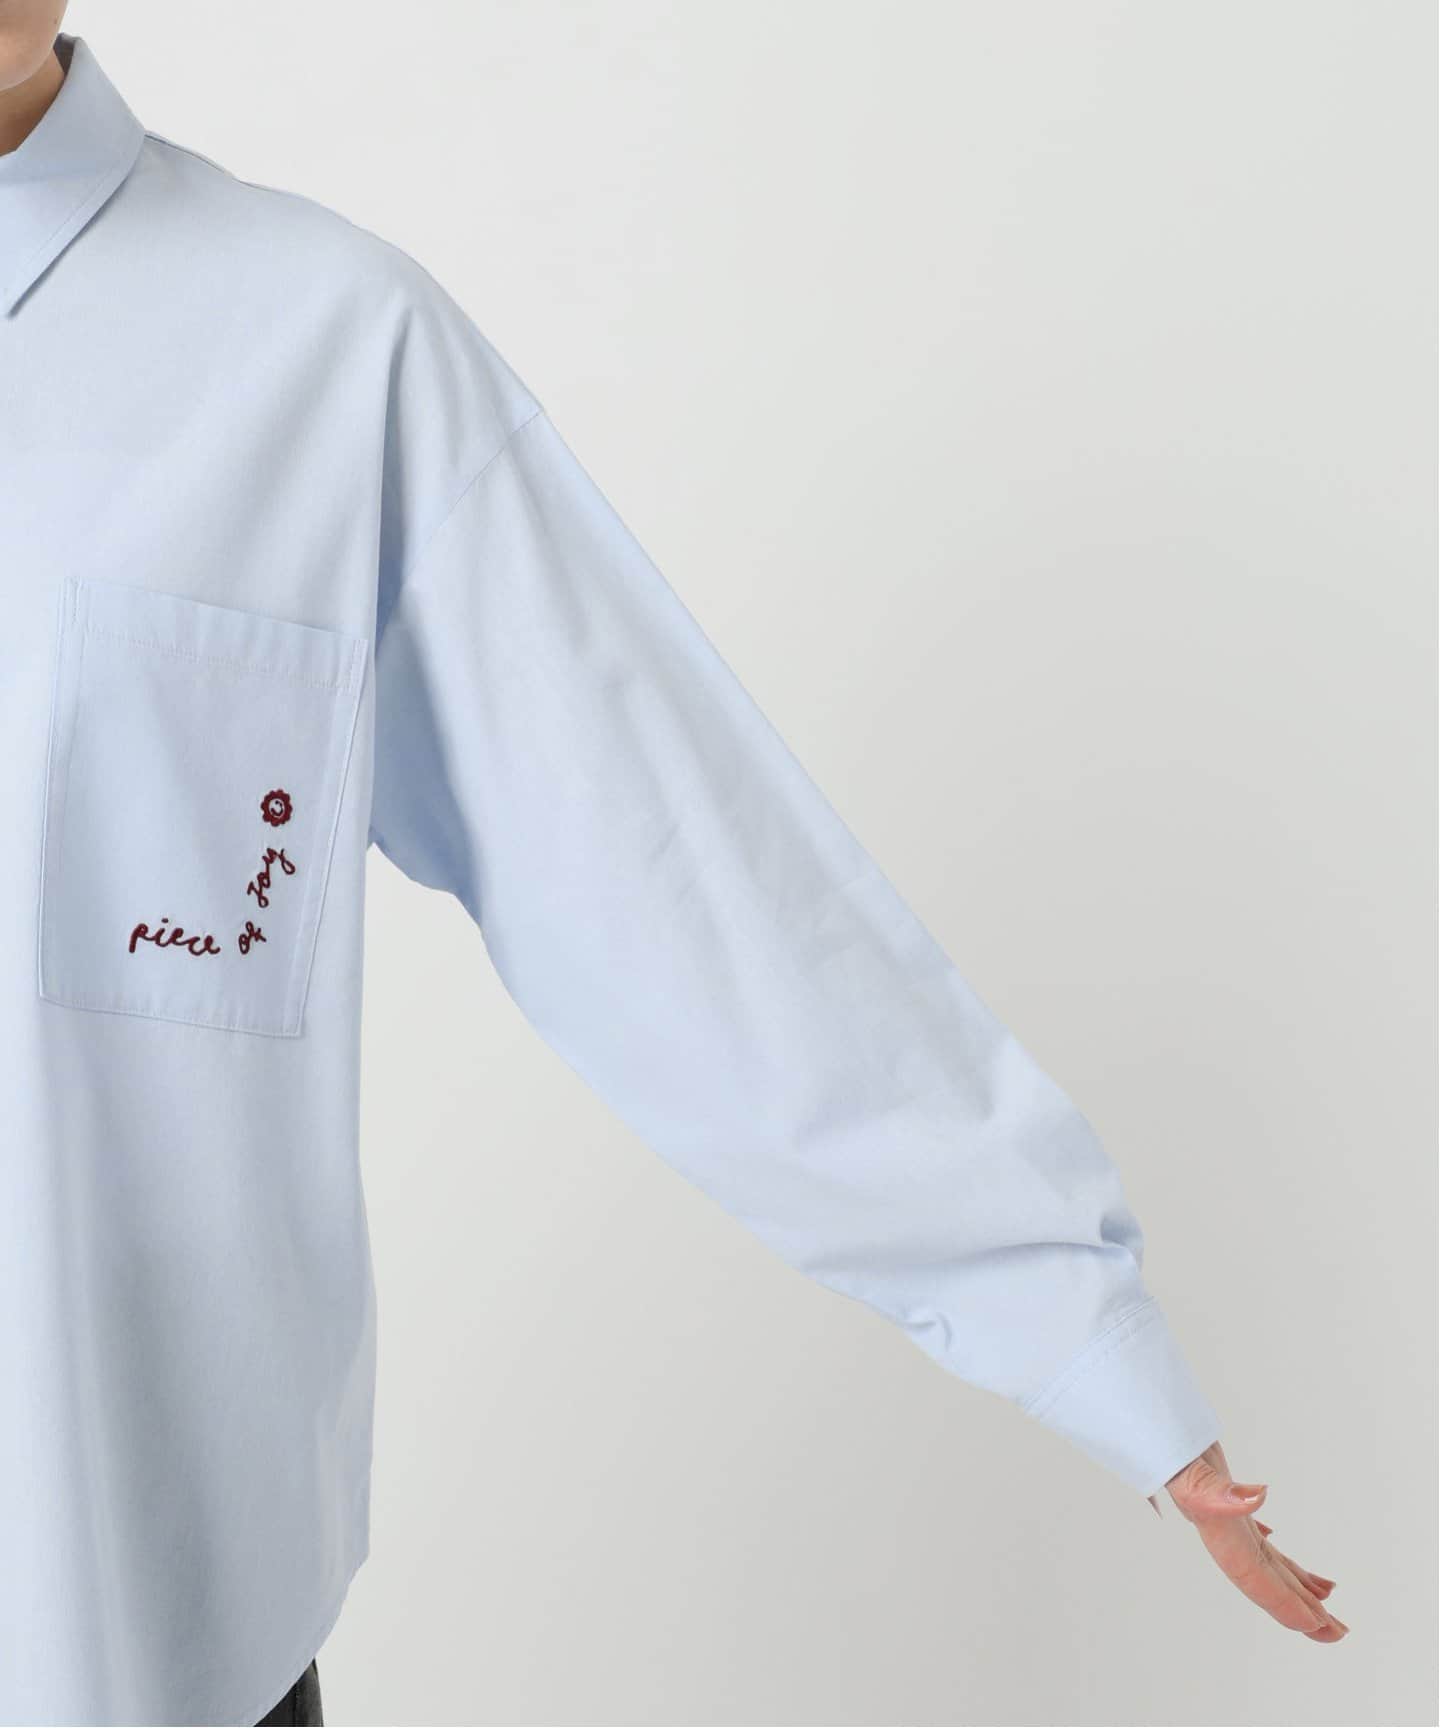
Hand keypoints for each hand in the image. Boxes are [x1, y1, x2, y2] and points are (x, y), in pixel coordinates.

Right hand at [1165, 1441, 1347, 1641]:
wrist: (1141, 1411)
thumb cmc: (1158, 1436)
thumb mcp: (1183, 1461)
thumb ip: (1211, 1487)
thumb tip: (1256, 1499)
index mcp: (1211, 1524)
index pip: (1253, 1575)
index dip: (1284, 1603)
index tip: (1318, 1623)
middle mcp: (1217, 1525)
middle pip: (1262, 1577)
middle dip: (1298, 1607)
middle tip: (1337, 1631)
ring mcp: (1220, 1511)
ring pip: (1262, 1558)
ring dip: (1292, 1583)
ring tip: (1325, 1602)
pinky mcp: (1222, 1492)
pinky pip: (1254, 1533)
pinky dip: (1273, 1549)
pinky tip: (1281, 1554)